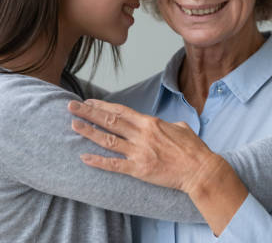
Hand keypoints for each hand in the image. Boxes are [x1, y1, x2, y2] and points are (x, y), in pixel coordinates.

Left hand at [68, 99, 248, 234]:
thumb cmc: (193, 149)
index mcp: (150, 122)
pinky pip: (114, 164)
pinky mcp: (139, 170)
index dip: (102, 105)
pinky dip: (98, 161)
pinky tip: (84, 157)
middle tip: (71, 106)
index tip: (88, 102)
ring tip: (73, 125)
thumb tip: (164, 124)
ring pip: (108, 140)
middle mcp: (142, 134)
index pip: (121, 110)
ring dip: (89, 132)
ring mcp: (139, 152)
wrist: (201, 169)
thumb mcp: (181, 128)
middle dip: (88, 113)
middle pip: (110, 120)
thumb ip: (167, 125)